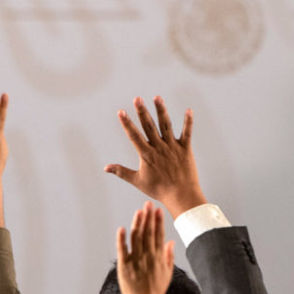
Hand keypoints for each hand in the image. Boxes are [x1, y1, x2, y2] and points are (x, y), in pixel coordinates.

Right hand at [105, 96, 205, 218]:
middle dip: (142, 111)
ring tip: (157, 97)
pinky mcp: (185, 148)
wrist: (181, 196)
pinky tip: (188, 110)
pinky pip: (187, 132)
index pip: (134, 136)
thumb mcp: (137, 181)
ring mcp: (173, 147)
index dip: (127, 123)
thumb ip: (121, 172)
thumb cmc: (158, 189)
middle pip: (149, 126)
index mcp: (146, 155)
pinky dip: (188, 121)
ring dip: (161, 110)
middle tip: (137, 98)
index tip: (121, 112)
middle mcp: (159, 148)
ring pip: (166, 125)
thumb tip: (105, 168)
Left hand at [116, 202, 174, 293]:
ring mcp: (136, 259)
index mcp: (158, 257)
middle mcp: (148, 256)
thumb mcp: (168, 273)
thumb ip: (169, 256)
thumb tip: (171, 242)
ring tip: (139, 211)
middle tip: (148, 204)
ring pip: (136, 237)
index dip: (158, 221)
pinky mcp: (124, 265)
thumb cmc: (156, 290)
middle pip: (148, 232)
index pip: (159, 235)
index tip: (158, 210)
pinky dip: (121, 238)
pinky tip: (121, 228)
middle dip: (148, 217)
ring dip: (137, 223)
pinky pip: (122, 249)